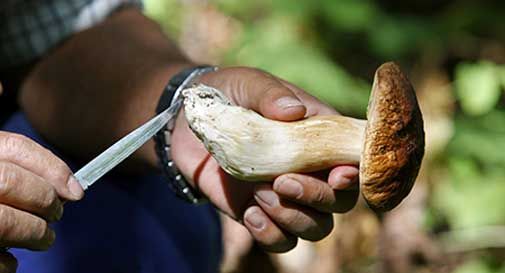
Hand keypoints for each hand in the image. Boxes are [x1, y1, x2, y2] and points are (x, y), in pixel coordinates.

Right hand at [0, 132, 83, 272]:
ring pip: (5, 222)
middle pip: (10, 181)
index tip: (75, 190)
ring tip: (43, 238)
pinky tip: (9, 261)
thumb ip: (14, 171)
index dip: (52, 167)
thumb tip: (68, 189)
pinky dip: (6, 263)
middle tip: (57, 214)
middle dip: (44, 200)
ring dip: (34, 233)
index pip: (14, 147)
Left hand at [171, 67, 359, 251]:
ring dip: (293, 218)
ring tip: (258, 193)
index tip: (337, 175)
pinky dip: (271, 235)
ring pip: (316, 227)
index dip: (355, 174)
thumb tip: (295, 111)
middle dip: (317, 198)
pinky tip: (249, 213)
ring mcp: (285, 194)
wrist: (186, 123)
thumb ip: (269, 94)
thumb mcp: (248, 84)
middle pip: (339, 201)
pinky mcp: (260, 212)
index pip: (353, 160)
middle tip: (281, 181)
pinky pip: (282, 240)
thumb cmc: (227, 95)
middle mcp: (309, 169)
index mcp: (318, 134)